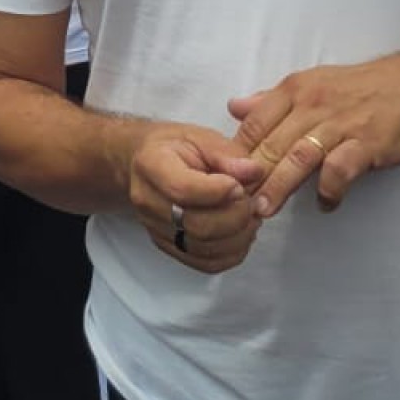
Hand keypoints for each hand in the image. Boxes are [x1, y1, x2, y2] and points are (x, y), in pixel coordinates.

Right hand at [124, 123, 263, 274]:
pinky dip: (233, 252)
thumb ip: (226, 153)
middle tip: (251, 200)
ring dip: (239, 236)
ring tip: (249, 214)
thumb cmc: (173, 147)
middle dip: (236, 216)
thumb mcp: (199, 136)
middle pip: (197, 225)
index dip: (219, 192)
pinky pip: (207, 263)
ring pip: (205, 249)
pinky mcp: (170, 247)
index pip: (183, 190)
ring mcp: (156, 229)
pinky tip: (240, 231)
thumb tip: (254, 171)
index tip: (240, 183)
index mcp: (151, 165)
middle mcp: (148, 201)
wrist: (145, 163)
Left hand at [229, 54, 399, 217]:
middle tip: (234, 202)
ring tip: (265, 209)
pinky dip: (329, 190)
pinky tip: (325, 204)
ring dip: (279, 186)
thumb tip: (234, 107)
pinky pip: (340, 170)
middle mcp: (312, 105)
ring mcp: (339, 124)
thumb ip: (271, 100)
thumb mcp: (310, 84)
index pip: (255, 123)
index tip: (223, 176)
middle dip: (251, 175)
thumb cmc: (357, 89)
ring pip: (299, 157)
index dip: (237, 152)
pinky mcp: (365, 143)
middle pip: (272, 143)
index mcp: (294, 90)